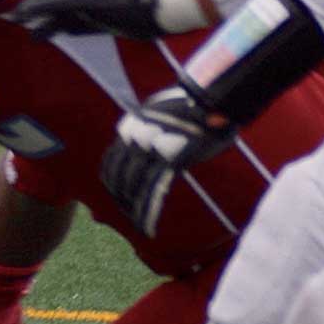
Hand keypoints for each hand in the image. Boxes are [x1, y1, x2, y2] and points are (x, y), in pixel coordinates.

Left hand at [100, 85, 234, 236]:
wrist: (210, 96)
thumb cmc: (192, 105)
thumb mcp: (160, 113)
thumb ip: (150, 130)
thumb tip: (151, 144)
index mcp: (130, 128)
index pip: (112, 162)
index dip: (113, 182)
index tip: (117, 196)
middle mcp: (134, 139)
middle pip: (118, 177)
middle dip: (121, 199)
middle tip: (127, 215)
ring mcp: (150, 149)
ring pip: (132, 187)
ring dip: (132, 209)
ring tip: (137, 225)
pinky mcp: (170, 159)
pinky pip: (153, 191)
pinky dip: (148, 212)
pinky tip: (147, 226)